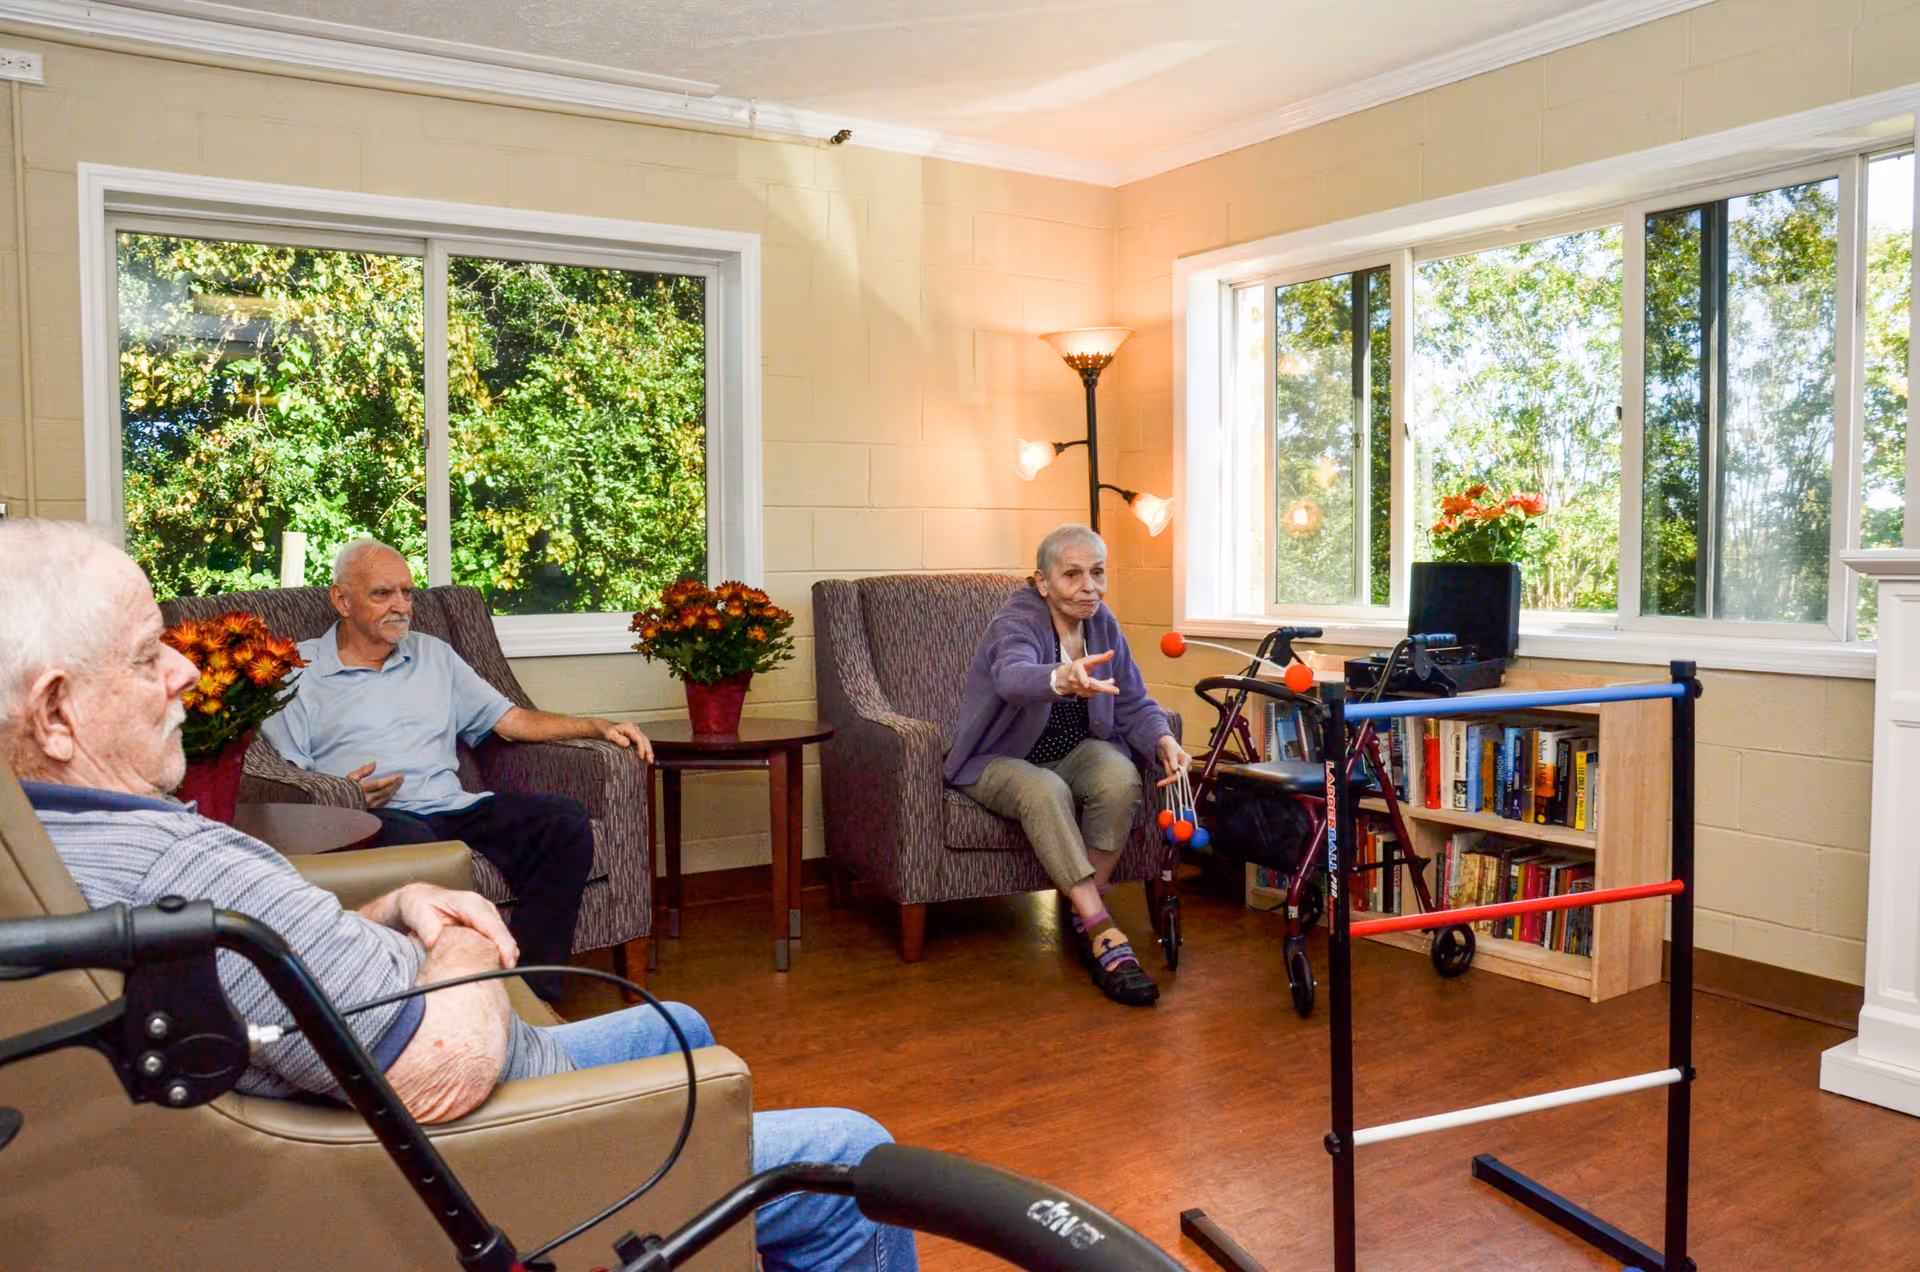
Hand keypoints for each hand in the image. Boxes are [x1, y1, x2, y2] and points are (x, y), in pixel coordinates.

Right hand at [347, 762, 403, 809]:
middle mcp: (367, 799)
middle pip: (385, 791)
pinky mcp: (370, 810)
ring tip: (400, 782)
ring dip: (394, 790)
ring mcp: (369, 805)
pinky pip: (383, 803)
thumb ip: (363, 771)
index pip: (379, 784)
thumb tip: (374, 763)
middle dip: (395, 784)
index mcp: (362, 789)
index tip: (399, 774)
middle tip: (403, 777)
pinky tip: (393, 793)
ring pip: (385, 798)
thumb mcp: (351, 777)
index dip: (390, 779)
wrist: (337, 803)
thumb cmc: (344, 788)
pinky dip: (389, 797)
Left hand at [388, 884, 517, 967]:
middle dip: (507, 955)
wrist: (419, 900)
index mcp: (470, 903)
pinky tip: (489, 965)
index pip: (493, 926)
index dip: (504, 945)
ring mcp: (487, 916)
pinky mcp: (486, 925)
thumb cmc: (420, 904)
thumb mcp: (418, 913)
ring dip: (501, 956)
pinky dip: (496, 954)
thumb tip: (435, 942)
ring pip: (502, 939)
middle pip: (503, 934)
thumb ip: (427, 928)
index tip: (507, 962)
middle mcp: (482, 907)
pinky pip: (496, 941)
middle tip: (498, 976)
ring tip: (492, 972)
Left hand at [596, 718, 654, 762]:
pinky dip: (645, 749)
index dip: (641, 748)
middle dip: (648, 751)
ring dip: (648, 751)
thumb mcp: (609, 735)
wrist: (602, 727)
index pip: (639, 739)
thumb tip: (628, 744)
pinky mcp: (634, 736)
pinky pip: (642, 743)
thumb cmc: (605, 731)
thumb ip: (618, 739)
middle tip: (650, 761)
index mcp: (629, 728)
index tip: (641, 757)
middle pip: (645, 740)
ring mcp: (635, 732)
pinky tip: (646, 756)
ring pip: (645, 741)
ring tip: (650, 761)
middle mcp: (634, 729)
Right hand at [1055, 649, 1120, 698]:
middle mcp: (1076, 681)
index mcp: (1076, 670)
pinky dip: (1102, 691)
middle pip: (1090, 685)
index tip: (1086, 685)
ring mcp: (1078, 689)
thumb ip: (1100, 657)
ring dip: (1106, 689)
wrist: (1066, 678)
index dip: (1083, 679)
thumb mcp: (1087, 660)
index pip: (1080, 674)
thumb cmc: (1079, 667)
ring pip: (1094, 690)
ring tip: (1115, 689)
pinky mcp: (1082, 694)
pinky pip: (1094, 693)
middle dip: (1104, 688)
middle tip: (1116, 691)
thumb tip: (1112, 652)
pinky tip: (1109, 688)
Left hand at [1155, 734, 1193, 787]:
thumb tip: (1174, 769)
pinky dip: (1166, 777)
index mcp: (1187, 760)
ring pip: (1173, 777)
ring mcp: (1180, 768)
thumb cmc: (1170, 745)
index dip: (1175, 778)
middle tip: (1159, 783)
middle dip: (1170, 780)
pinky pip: (1170, 775)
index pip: (1183, 773)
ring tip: (1163, 764)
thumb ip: (1173, 761)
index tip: (1167, 781)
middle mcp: (1185, 766)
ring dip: (1167, 777)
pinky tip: (1162, 774)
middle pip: (1179, 777)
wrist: (1164, 743)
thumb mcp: (1171, 752)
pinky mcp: (1175, 770)